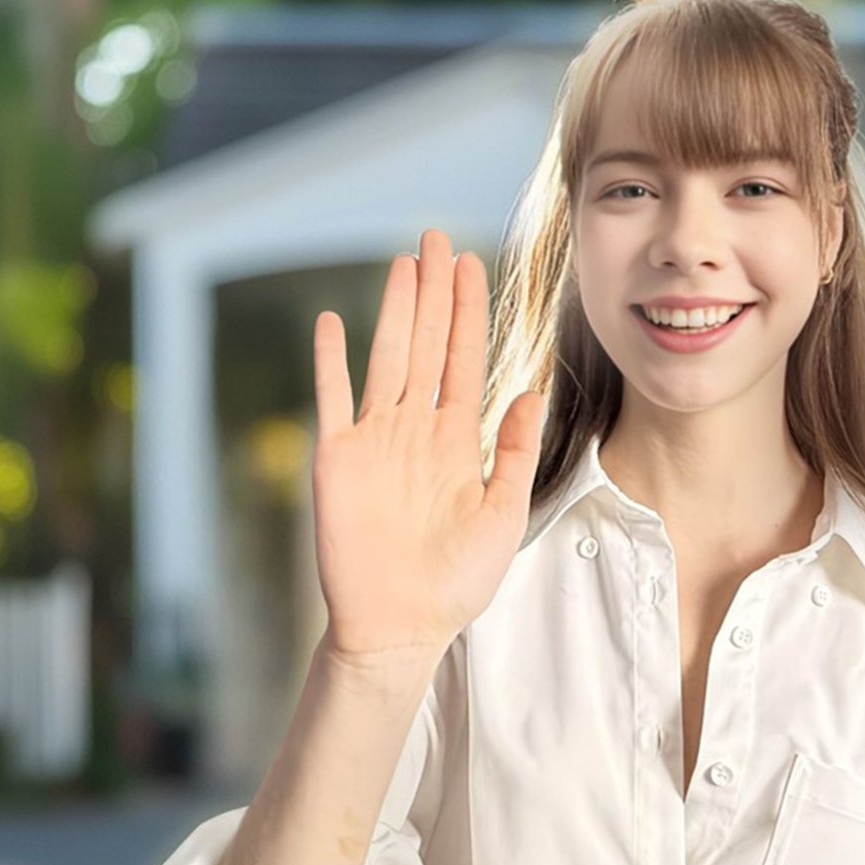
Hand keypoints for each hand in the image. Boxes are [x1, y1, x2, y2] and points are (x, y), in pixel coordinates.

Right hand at [310, 228, 542, 658]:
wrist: (402, 626)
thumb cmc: (457, 580)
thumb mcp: (504, 512)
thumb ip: (516, 450)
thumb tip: (533, 388)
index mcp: (457, 439)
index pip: (464, 360)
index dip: (468, 313)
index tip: (473, 266)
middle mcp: (415, 429)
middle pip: (425, 344)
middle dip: (434, 292)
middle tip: (438, 238)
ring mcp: (374, 439)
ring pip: (386, 358)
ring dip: (394, 310)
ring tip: (404, 262)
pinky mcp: (336, 459)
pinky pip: (333, 399)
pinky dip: (331, 361)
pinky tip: (335, 321)